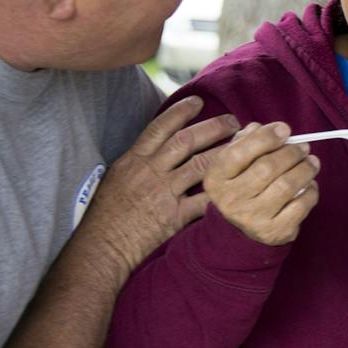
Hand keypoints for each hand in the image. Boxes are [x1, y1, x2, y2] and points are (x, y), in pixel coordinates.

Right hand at [78, 96, 239, 276]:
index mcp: (134, 160)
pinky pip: (203, 202)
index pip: (160, 127)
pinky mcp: (173, 217)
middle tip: (234, 121)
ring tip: (245, 147)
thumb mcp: (117, 178)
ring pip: (200, 166)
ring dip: (225, 154)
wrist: (101, 246)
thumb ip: (138, 162)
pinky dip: (222, 193)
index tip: (199, 100)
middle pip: (187, 141)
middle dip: (213, 128)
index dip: (181, 111)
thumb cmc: (106, 215)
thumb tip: (156, 147)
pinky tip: (240, 186)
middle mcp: (150, 172)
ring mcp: (163, 193)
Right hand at [205, 121, 320, 245]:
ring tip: (312, 162)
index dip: (265, 138)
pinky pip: (300, 206)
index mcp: (216, 178)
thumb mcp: (234, 164)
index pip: (239, 153)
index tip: (284, 129)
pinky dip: (310, 191)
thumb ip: (247, 142)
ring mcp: (252, 218)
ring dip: (305, 169)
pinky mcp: (274, 232)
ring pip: (287, 186)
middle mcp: (231, 200)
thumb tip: (270, 129)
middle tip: (304, 147)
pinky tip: (310, 184)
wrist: (239, 230)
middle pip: (267, 168)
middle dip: (291, 153)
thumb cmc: (241, 186)